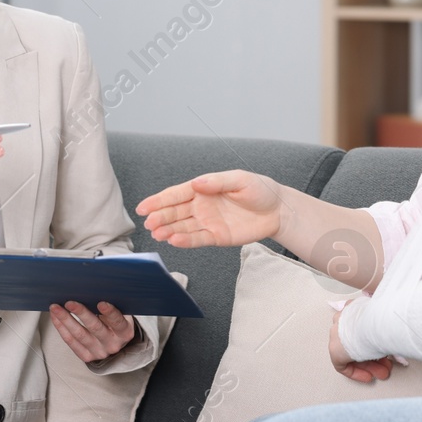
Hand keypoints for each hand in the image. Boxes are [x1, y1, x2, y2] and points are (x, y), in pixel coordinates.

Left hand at [49, 300, 135, 362]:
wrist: (114, 342)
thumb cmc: (115, 322)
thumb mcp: (121, 313)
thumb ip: (112, 304)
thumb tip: (95, 288)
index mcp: (125, 332)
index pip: (117, 322)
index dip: (110, 312)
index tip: (101, 303)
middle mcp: (113, 344)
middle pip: (95, 328)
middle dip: (81, 313)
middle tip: (69, 302)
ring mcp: (99, 352)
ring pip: (79, 335)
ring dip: (65, 319)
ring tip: (56, 308)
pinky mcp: (86, 356)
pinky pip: (71, 342)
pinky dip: (61, 328)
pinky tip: (56, 317)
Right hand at [134, 169, 283, 247]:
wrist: (278, 211)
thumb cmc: (260, 190)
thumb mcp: (241, 180)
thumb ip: (218, 182)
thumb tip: (196, 183)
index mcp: (203, 189)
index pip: (176, 194)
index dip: (158, 200)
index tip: (143, 207)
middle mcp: (201, 206)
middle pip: (175, 212)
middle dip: (160, 217)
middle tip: (148, 223)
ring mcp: (207, 222)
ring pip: (182, 227)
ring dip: (168, 231)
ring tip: (157, 234)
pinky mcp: (216, 237)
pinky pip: (197, 239)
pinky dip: (185, 241)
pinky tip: (174, 241)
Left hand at [329, 305, 392, 382]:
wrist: (371, 325)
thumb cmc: (381, 319)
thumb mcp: (385, 320)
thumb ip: (384, 328)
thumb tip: (394, 337)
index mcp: (353, 308)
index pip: (362, 328)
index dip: (375, 342)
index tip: (385, 350)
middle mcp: (342, 321)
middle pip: (358, 343)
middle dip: (375, 357)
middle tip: (387, 365)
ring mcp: (336, 335)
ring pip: (352, 353)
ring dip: (369, 365)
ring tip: (382, 373)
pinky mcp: (334, 350)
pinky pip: (343, 364)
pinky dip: (356, 371)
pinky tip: (368, 376)